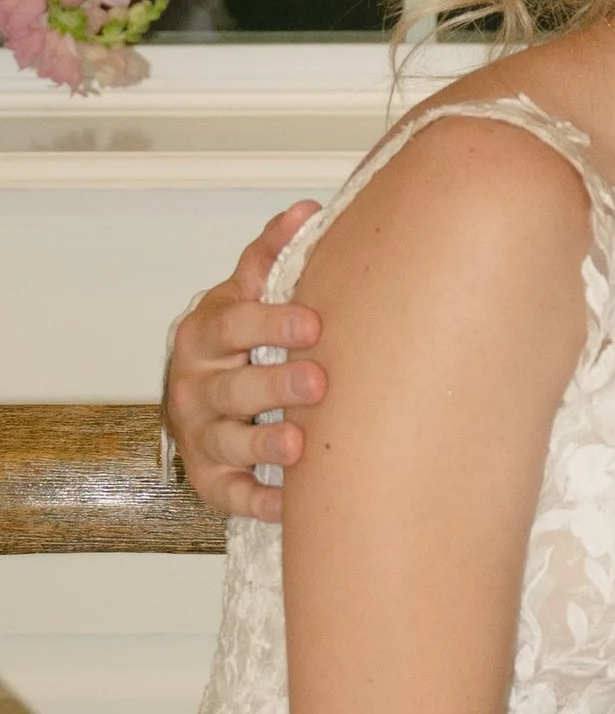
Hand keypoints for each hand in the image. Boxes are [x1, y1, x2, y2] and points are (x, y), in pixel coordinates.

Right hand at [163, 204, 327, 521]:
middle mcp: (196, 386)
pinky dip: (256, 502)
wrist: (204, 398)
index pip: (233, 322)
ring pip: (226, 443)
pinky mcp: (210, 481)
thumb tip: (306, 209)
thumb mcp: (246, 296)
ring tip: (299, 445)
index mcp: (206, 333)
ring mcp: (200, 435)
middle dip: (273, 384)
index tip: (313, 322)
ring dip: (262, 444)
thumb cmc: (239, 340)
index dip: (270, 322)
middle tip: (317, 380)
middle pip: (231, 387)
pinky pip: (230, 496)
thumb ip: (270, 257)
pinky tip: (287, 504)